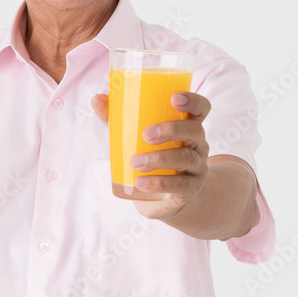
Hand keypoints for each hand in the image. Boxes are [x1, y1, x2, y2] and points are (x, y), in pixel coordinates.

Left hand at [91, 91, 210, 220]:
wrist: (166, 198)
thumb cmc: (152, 157)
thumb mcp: (135, 137)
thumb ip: (118, 118)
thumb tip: (96, 98)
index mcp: (187, 126)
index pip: (201, 108)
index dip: (192, 100)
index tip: (173, 98)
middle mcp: (197, 144)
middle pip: (194, 130)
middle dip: (171, 130)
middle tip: (146, 135)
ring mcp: (197, 167)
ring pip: (186, 158)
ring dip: (160, 158)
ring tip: (135, 162)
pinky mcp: (190, 188)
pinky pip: (180, 185)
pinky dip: (159, 183)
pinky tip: (141, 183)